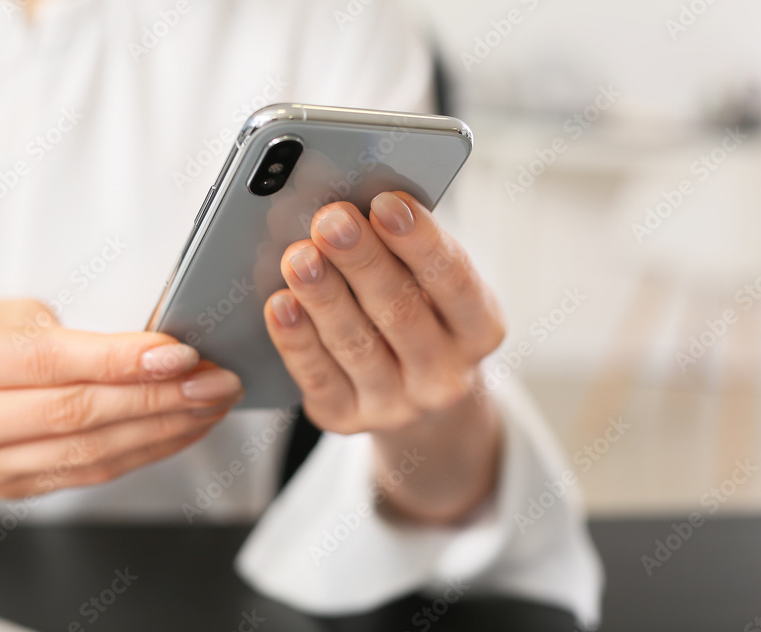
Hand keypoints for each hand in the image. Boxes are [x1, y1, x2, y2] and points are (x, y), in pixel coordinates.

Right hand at [0, 300, 242, 498]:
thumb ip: (48, 330)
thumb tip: (133, 350)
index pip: (48, 364)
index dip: (118, 360)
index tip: (181, 351)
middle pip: (78, 415)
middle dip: (160, 398)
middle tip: (217, 380)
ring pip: (91, 453)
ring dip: (164, 429)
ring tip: (213, 404)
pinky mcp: (11, 490)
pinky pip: (90, 474)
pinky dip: (144, 452)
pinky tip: (181, 429)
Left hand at [264, 192, 504, 521]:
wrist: (415, 397)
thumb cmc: (418, 314)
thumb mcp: (430, 283)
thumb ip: (404, 248)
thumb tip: (355, 202)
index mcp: (479, 329)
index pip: (454, 281)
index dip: (420, 241)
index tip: (386, 202)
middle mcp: (445, 375)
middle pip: (401, 312)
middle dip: (362, 260)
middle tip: (331, 221)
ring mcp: (397, 405)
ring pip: (356, 345)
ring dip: (324, 296)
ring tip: (299, 256)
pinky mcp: (348, 419)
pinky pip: (319, 378)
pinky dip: (297, 340)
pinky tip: (281, 305)